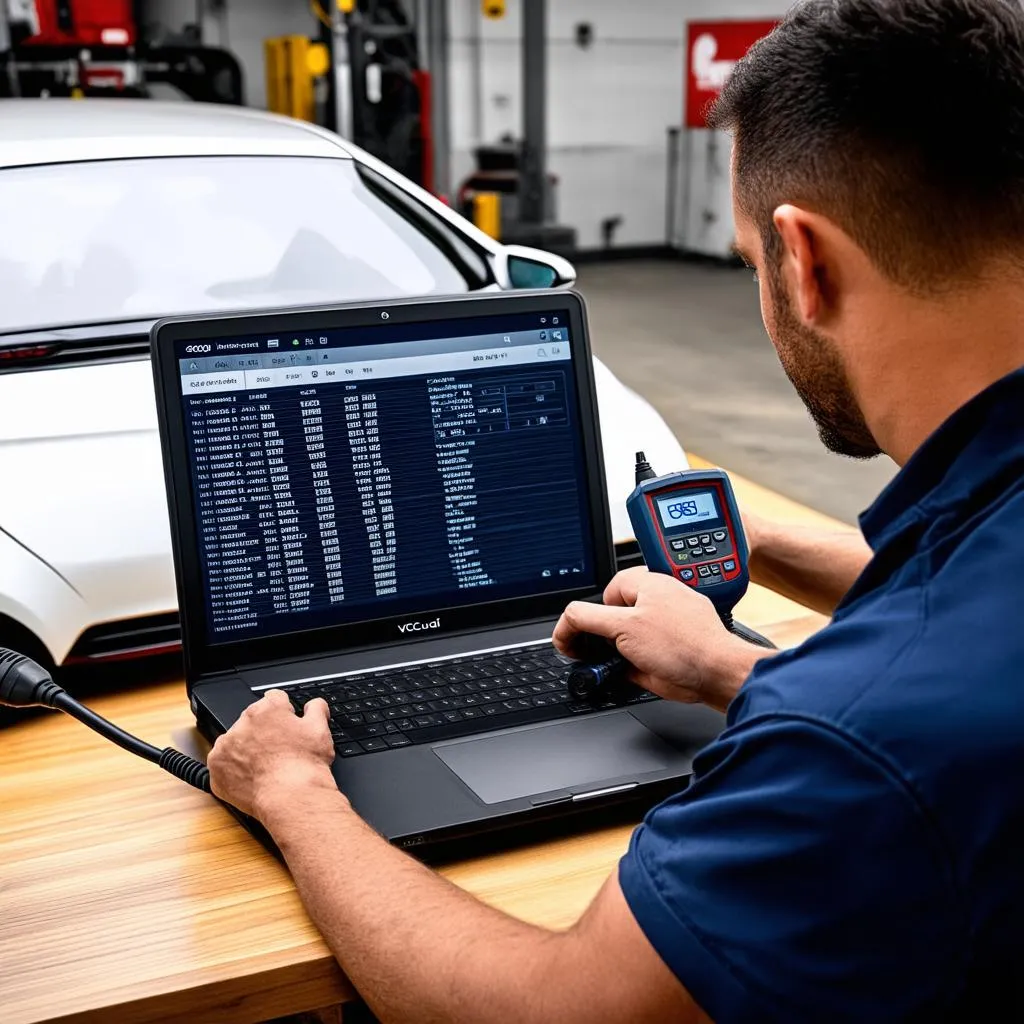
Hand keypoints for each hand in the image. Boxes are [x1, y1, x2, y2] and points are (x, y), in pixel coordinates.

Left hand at [207, 690, 337, 820]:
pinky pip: (223, 766)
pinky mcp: (216, 769)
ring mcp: (226, 747)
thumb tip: (315, 704)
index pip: (273, 699)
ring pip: (235, 743)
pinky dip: (233, 772)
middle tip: (278, 751)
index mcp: (266, 709)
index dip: (283, 713)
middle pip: (252, 721)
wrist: (291, 796)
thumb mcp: (320, 730)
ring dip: (245, 750)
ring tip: (265, 767)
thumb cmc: (305, 764)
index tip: (286, 725)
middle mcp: (242, 723)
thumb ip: (317, 709)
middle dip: (263, 732)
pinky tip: (252, 778)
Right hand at [552, 567, 772, 710]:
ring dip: (610, 653)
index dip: (586, 613)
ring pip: (620, 638)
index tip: (575, 635)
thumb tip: (567, 621)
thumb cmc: (684, 645)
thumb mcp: (624, 627)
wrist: (715, 674)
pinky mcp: (663, 652)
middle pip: (610, 615)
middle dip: (598, 634)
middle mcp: (654, 603)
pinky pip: (633, 657)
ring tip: (612, 662)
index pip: (603, 591)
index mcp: (647, 585)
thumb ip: (589, 619)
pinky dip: (623, 667)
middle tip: (590, 650)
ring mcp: (659, 629)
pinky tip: (625, 673)